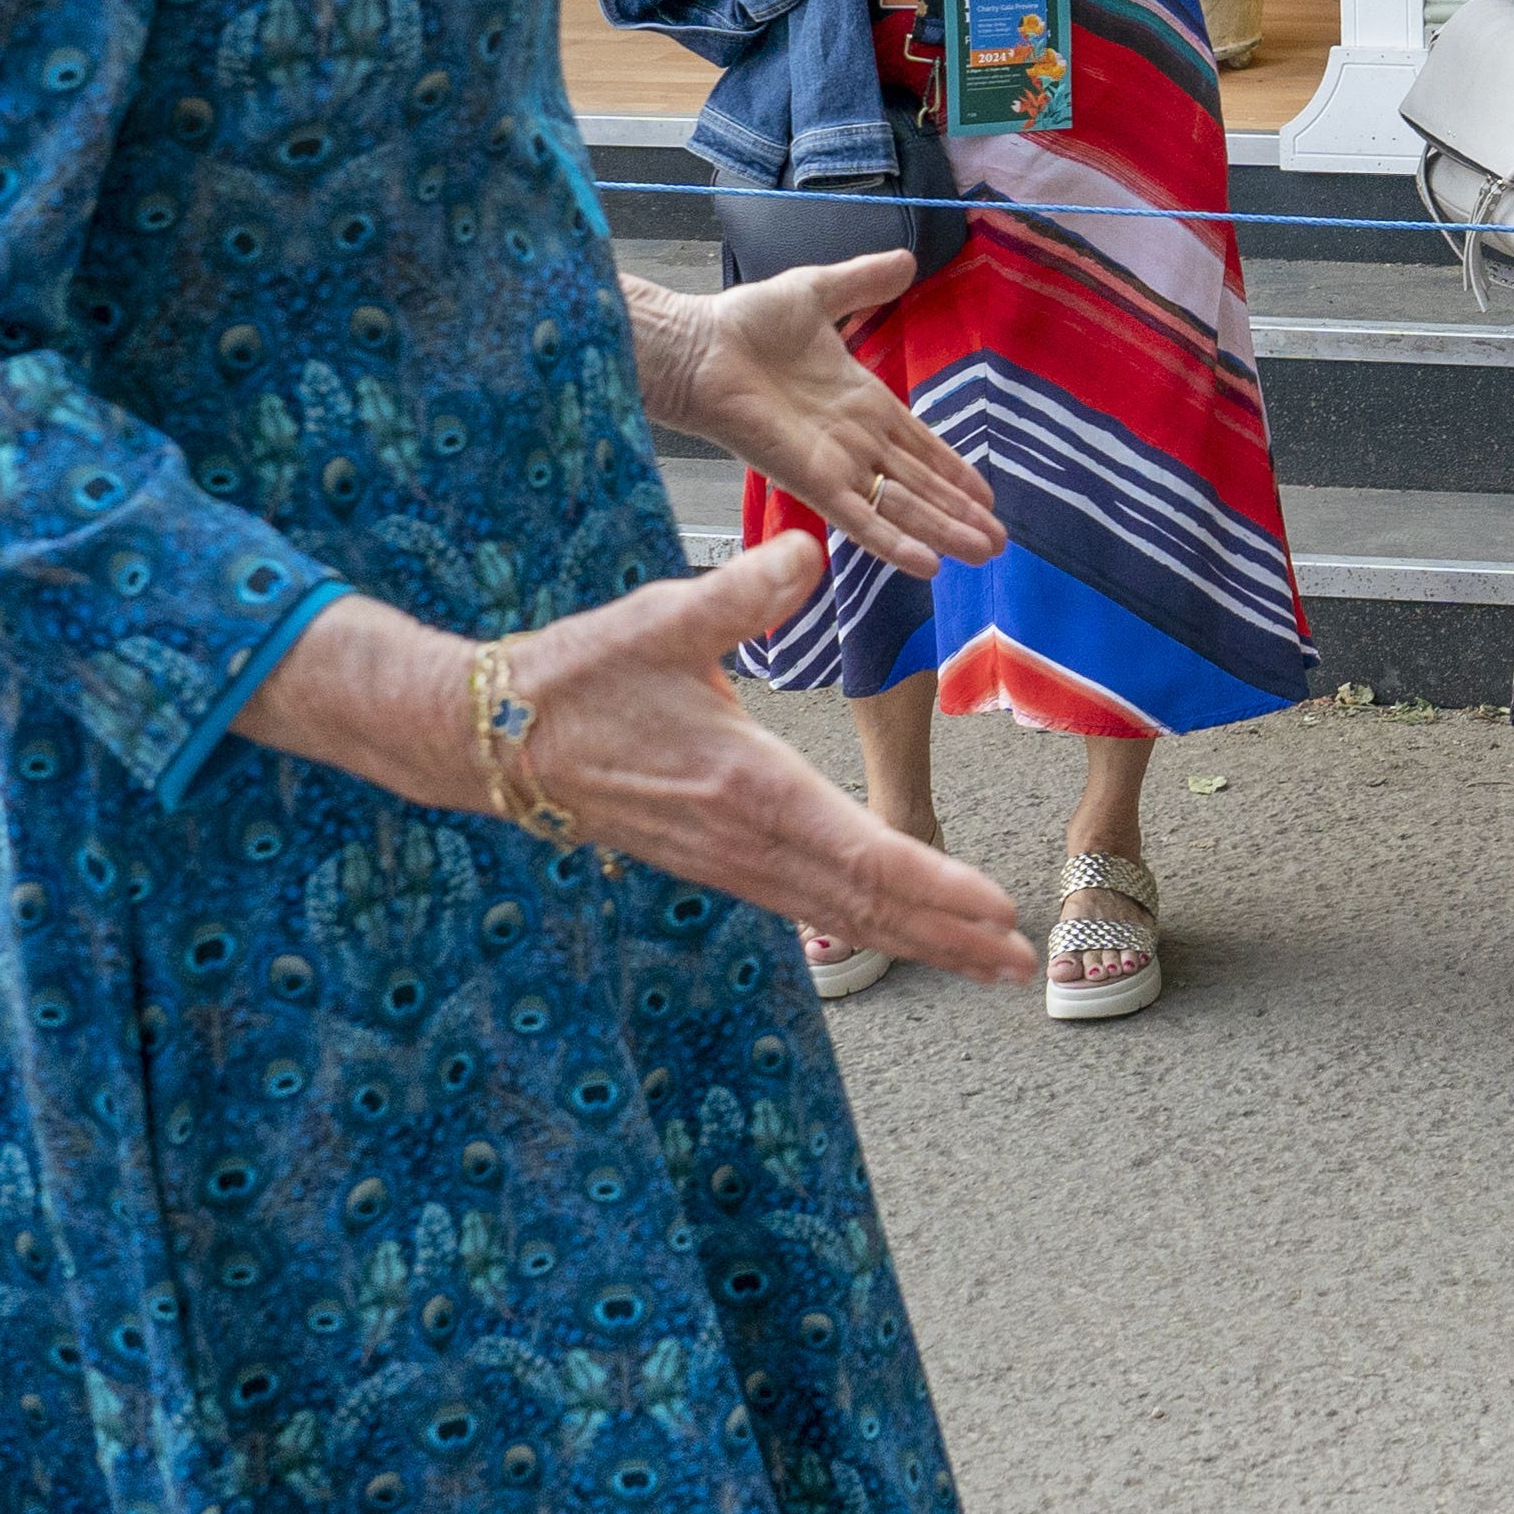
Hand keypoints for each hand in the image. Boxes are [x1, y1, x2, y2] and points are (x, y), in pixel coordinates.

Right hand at [232, 559, 1033, 987]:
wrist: (494, 739)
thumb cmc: (582, 675)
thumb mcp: (663, 618)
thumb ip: (744, 591)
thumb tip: (807, 552)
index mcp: (748, 787)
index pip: (859, 851)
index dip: (934, 885)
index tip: (994, 908)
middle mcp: (747, 839)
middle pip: (865, 902)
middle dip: (948, 932)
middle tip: (1018, 961)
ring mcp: (728, 861)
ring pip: (839, 912)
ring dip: (916, 937)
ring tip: (984, 957)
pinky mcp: (713, 862)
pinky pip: (805, 903)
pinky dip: (863, 919)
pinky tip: (899, 925)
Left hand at [621, 261, 1004, 574]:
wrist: (698, 347)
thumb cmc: (745, 323)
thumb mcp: (818, 291)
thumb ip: (863, 281)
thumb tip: (909, 259)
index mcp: (861, 401)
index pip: (919, 444)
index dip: (953, 469)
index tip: (987, 493)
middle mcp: (854, 441)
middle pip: (919, 484)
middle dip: (960, 512)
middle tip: (999, 541)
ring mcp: (835, 464)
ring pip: (902, 505)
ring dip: (944, 530)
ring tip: (984, 552)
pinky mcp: (811, 480)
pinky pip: (860, 517)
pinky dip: (894, 541)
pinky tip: (928, 564)